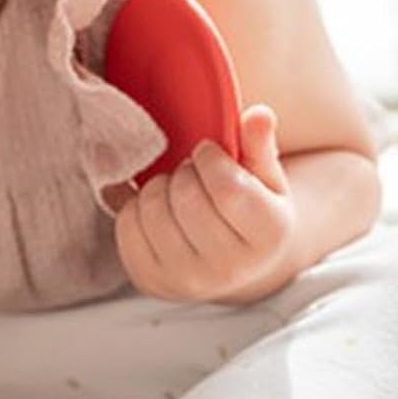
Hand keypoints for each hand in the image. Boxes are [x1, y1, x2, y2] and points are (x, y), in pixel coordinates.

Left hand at [106, 104, 305, 303]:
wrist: (236, 263)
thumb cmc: (251, 210)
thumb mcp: (265, 177)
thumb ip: (260, 144)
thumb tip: (258, 115)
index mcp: (269, 236)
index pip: (228, 188)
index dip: (210, 159)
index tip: (208, 153)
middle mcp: (232, 268)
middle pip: (187, 200)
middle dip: (183, 172)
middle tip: (190, 171)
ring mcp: (190, 281)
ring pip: (153, 212)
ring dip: (157, 187)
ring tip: (174, 189)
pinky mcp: (154, 283)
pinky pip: (127, 229)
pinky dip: (133, 208)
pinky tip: (155, 208)